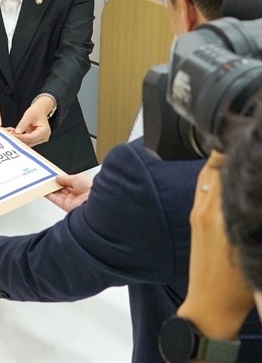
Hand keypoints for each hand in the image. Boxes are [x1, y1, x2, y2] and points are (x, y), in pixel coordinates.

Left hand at [9, 98, 52, 147]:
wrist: (40, 110)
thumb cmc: (36, 111)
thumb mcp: (28, 115)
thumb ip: (23, 124)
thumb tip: (17, 132)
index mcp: (44, 131)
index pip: (31, 137)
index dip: (21, 137)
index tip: (13, 135)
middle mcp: (43, 137)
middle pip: (29, 142)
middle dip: (18, 139)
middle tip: (9, 135)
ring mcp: (39, 139)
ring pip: (27, 143)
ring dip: (18, 139)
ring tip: (10, 133)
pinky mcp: (35, 139)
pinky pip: (26, 140)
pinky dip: (20, 138)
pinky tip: (13, 134)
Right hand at [46, 173, 92, 211]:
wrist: (93, 201)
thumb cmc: (90, 188)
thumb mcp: (76, 178)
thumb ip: (65, 178)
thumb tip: (58, 177)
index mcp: (82, 186)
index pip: (68, 183)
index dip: (61, 179)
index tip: (54, 176)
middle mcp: (76, 194)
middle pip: (62, 189)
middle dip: (55, 184)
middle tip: (48, 179)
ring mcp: (71, 201)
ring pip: (57, 194)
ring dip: (51, 189)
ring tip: (44, 183)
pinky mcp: (66, 206)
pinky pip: (55, 200)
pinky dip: (49, 195)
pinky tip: (45, 190)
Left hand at [178, 151, 253, 339]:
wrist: (210, 305)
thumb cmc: (236, 287)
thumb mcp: (254, 249)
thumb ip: (252, 217)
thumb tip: (254, 193)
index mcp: (219, 215)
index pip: (223, 169)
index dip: (236, 152)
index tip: (249, 144)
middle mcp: (204, 209)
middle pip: (214, 167)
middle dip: (230, 153)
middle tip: (247, 144)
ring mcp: (197, 213)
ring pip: (207, 176)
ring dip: (222, 163)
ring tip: (239, 154)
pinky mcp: (194, 219)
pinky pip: (203, 188)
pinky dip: (215, 177)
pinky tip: (229, 176)